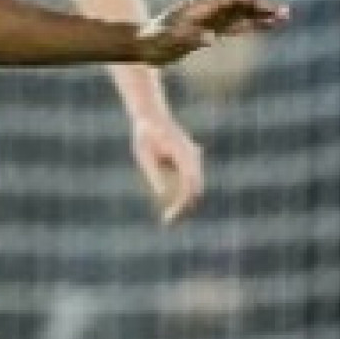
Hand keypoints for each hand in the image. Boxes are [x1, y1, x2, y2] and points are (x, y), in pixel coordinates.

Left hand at [130, 109, 204, 223]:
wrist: (150, 115)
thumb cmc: (145, 133)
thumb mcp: (144, 154)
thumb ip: (154, 172)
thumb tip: (162, 193)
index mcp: (184, 154)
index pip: (190, 185)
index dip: (182, 204)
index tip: (169, 216)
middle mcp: (193, 156)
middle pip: (195, 188)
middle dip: (184, 208)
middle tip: (168, 222)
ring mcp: (192, 158)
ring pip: (194, 186)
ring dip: (184, 203)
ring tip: (169, 219)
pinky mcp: (188, 160)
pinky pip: (189, 182)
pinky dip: (183, 195)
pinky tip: (171, 208)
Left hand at [135, 0, 289, 67]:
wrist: (142, 44)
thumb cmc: (154, 40)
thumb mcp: (170, 40)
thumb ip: (189, 37)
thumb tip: (209, 39)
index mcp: (202, 7)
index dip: (251, 2)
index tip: (269, 8)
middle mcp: (210, 10)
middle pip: (242, 3)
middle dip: (263, 7)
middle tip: (286, 13)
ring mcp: (211, 19)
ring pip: (242, 14)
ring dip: (262, 15)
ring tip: (284, 18)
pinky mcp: (211, 30)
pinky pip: (236, 26)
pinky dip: (252, 25)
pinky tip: (265, 27)